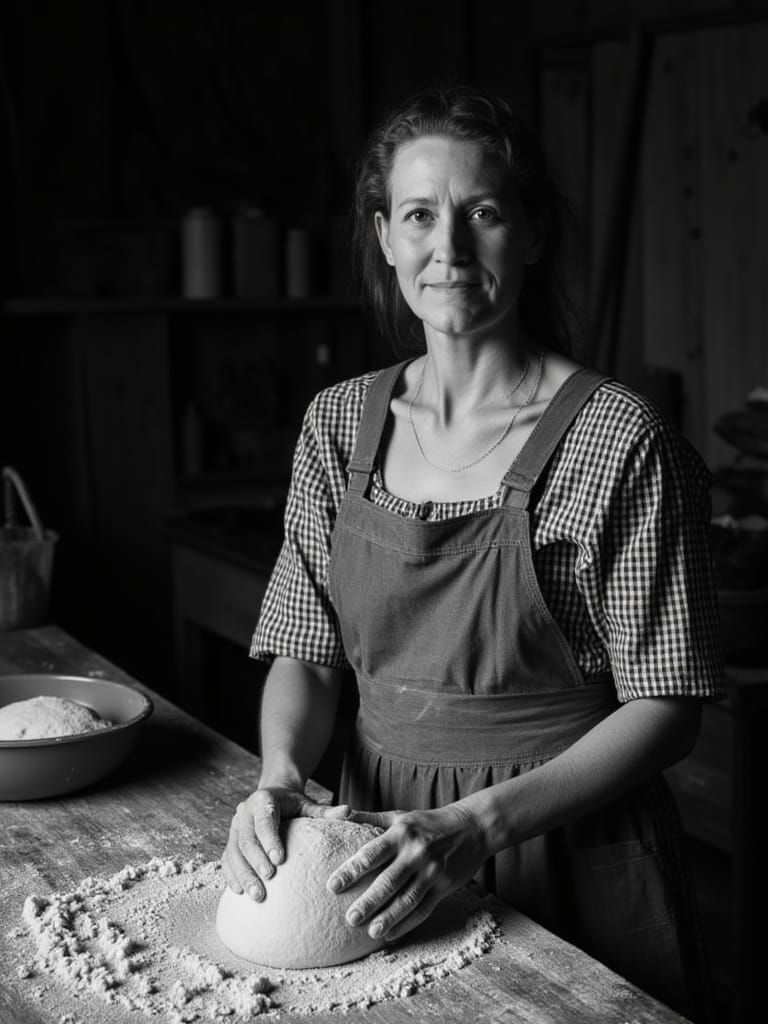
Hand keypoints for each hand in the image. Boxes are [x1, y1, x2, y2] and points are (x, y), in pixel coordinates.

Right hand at [221, 788, 348, 899]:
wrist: (272, 797)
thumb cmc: (293, 805)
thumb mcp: (308, 804)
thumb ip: (324, 812)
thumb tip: (348, 812)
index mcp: (262, 800)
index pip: (264, 820)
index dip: (269, 839)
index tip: (279, 860)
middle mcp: (244, 812)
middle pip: (246, 839)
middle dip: (255, 861)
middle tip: (268, 881)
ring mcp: (234, 827)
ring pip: (234, 851)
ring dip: (243, 874)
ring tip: (256, 895)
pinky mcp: (230, 841)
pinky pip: (227, 859)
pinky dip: (232, 876)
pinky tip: (240, 892)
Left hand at [326, 804, 487, 942]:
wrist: (472, 828)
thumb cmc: (428, 823)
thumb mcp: (399, 816)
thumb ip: (368, 818)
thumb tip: (338, 813)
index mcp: (400, 834)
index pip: (371, 854)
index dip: (351, 870)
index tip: (332, 886)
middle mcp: (415, 853)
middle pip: (388, 881)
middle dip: (369, 902)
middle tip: (350, 918)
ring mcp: (432, 871)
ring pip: (407, 899)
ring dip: (388, 918)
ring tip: (371, 932)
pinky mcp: (444, 887)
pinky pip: (424, 909)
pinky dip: (407, 924)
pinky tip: (391, 934)